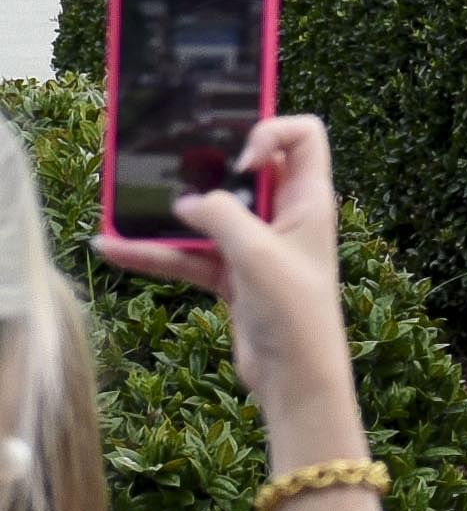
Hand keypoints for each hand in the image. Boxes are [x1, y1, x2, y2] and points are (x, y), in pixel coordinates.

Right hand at [98, 113, 356, 447]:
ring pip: (209, 217)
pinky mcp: (233, 275)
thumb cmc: (293, 310)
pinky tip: (114, 249)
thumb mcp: (257, 253)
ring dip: (168, 215)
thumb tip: (184, 203)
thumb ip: (221, 216)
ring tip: (120, 208)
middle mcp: (284, 215)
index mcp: (308, 198)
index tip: (239, 162)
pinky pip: (190, 255)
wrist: (294, 378)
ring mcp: (257, 246)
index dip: (270, 132)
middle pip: (246, 172)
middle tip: (168, 163)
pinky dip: (156, 253)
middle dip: (206, 166)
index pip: (303, 135)